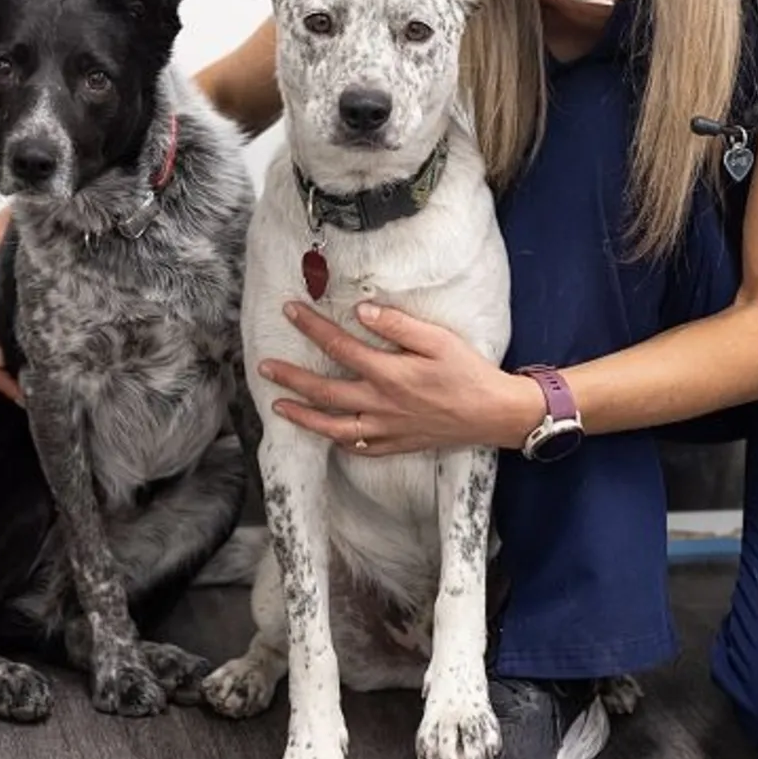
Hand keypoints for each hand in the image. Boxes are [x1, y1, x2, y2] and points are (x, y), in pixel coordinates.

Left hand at [258, 302, 540, 455]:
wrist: (493, 413)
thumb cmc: (468, 371)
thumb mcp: (438, 340)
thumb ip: (397, 326)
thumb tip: (362, 312)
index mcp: (388, 374)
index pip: (339, 347)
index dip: (311, 328)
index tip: (290, 311)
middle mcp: (380, 404)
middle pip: (324, 391)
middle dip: (291, 378)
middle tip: (264, 367)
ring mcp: (386, 429)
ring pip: (333, 427)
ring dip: (302, 416)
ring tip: (278, 407)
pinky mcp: (396, 444)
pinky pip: (358, 447)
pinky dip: (338, 441)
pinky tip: (327, 434)